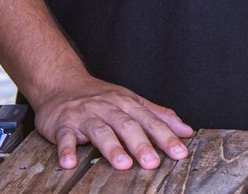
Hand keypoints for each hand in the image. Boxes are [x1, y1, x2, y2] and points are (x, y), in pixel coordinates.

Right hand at [31, 76, 194, 170]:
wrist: (61, 83)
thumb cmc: (100, 97)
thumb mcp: (131, 101)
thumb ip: (158, 116)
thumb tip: (185, 130)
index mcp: (127, 103)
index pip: (150, 121)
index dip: (166, 137)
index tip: (179, 152)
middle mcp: (108, 108)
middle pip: (127, 125)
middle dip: (141, 144)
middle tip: (152, 162)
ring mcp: (85, 116)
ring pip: (100, 131)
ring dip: (112, 148)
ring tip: (123, 164)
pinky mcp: (63, 124)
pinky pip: (65, 138)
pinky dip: (67, 150)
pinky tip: (69, 162)